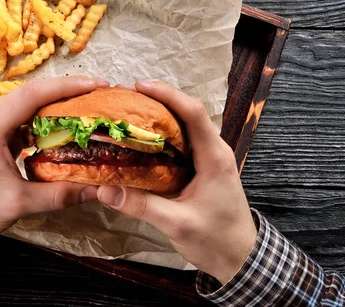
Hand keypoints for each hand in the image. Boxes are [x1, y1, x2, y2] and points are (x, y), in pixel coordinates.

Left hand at [0, 76, 107, 251]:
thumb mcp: (19, 203)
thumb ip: (59, 195)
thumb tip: (96, 189)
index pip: (34, 94)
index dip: (68, 86)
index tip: (97, 85)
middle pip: (32, 92)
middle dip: (67, 91)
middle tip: (99, 95)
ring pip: (28, 104)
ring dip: (56, 103)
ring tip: (87, 107)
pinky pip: (22, 119)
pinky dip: (45, 119)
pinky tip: (64, 128)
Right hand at [97, 81, 256, 284]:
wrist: (240, 258)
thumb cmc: (216, 240)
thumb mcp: (177, 223)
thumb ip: (141, 205)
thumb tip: (103, 189)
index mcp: (214, 157)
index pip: (193, 113)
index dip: (168, 95)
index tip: (140, 86)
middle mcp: (213, 151)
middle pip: (185, 114)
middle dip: (156, 101)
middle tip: (123, 98)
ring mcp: (207, 159)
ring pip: (182, 128)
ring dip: (156, 117)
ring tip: (125, 113)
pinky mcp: (200, 169)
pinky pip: (179, 144)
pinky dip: (158, 137)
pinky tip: (137, 140)